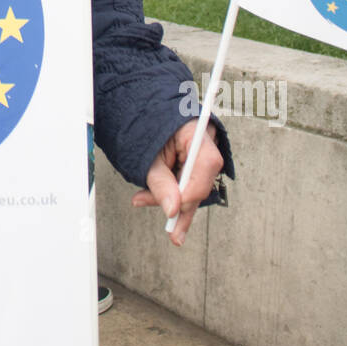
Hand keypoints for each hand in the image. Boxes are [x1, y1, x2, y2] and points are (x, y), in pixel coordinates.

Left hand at [132, 121, 223, 246]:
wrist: (139, 113)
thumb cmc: (146, 129)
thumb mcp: (149, 157)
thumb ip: (161, 183)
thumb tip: (172, 210)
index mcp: (197, 131)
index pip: (207, 164)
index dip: (192, 190)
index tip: (174, 210)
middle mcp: (204, 143)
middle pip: (201, 181)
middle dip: (182, 206)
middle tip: (173, 232)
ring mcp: (200, 154)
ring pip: (193, 186)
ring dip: (174, 203)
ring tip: (155, 213)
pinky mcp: (192, 164)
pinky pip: (187, 184)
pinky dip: (172, 195)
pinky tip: (154, 203)